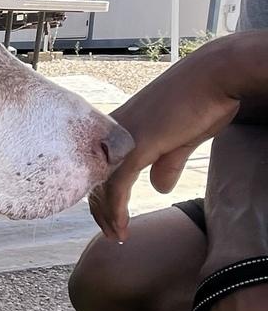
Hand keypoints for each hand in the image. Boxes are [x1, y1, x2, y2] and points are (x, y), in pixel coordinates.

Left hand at [89, 45, 239, 240]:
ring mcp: (122, 139)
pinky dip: (117, 211)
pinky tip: (121, 227)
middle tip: (110, 233)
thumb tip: (160, 187)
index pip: (99, 167)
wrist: (216, 75)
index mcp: (120, 128)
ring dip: (107, 215)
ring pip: (102, 186)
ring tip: (117, 235)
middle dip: (100, 209)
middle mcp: (113, 133)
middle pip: (95, 178)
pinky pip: (118, 186)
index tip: (108, 217)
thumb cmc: (203, 101)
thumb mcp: (182, 138)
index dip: (101, 194)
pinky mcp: (136, 146)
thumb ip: (167, 162)